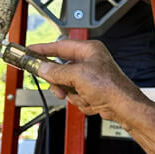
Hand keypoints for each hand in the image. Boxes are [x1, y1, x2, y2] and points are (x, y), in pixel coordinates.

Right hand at [29, 39, 147, 123]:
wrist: (123, 107)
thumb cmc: (110, 86)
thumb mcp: (77, 76)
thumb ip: (56, 71)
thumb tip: (42, 68)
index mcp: (89, 50)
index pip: (60, 46)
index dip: (44, 49)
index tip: (31, 51)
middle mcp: (90, 61)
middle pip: (61, 69)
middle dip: (61, 82)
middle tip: (59, 87)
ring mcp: (90, 76)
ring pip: (66, 85)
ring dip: (72, 93)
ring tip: (83, 95)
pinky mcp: (91, 90)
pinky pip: (75, 95)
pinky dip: (81, 100)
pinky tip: (91, 101)